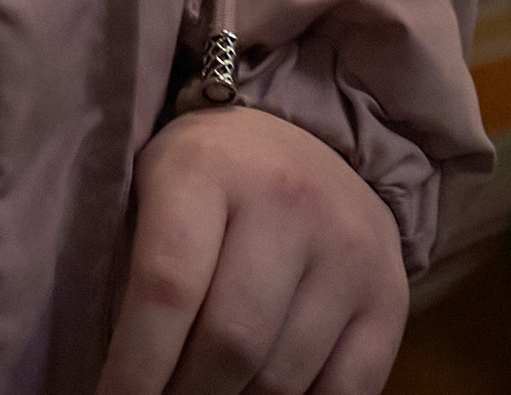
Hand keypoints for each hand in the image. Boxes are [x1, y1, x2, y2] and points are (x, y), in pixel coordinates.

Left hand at [98, 108, 406, 394]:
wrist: (301, 141)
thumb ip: (135, 269)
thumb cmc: (206, 179)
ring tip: (205, 393)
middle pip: (230, 342)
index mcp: (207, 165)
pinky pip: (344, 392)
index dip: (137, 365)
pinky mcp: (389, 294)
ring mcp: (346, 248)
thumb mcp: (153, 190)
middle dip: (185, 394)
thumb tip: (121, 376)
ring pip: (283, 377)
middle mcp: (286, 198)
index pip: (169, 286)